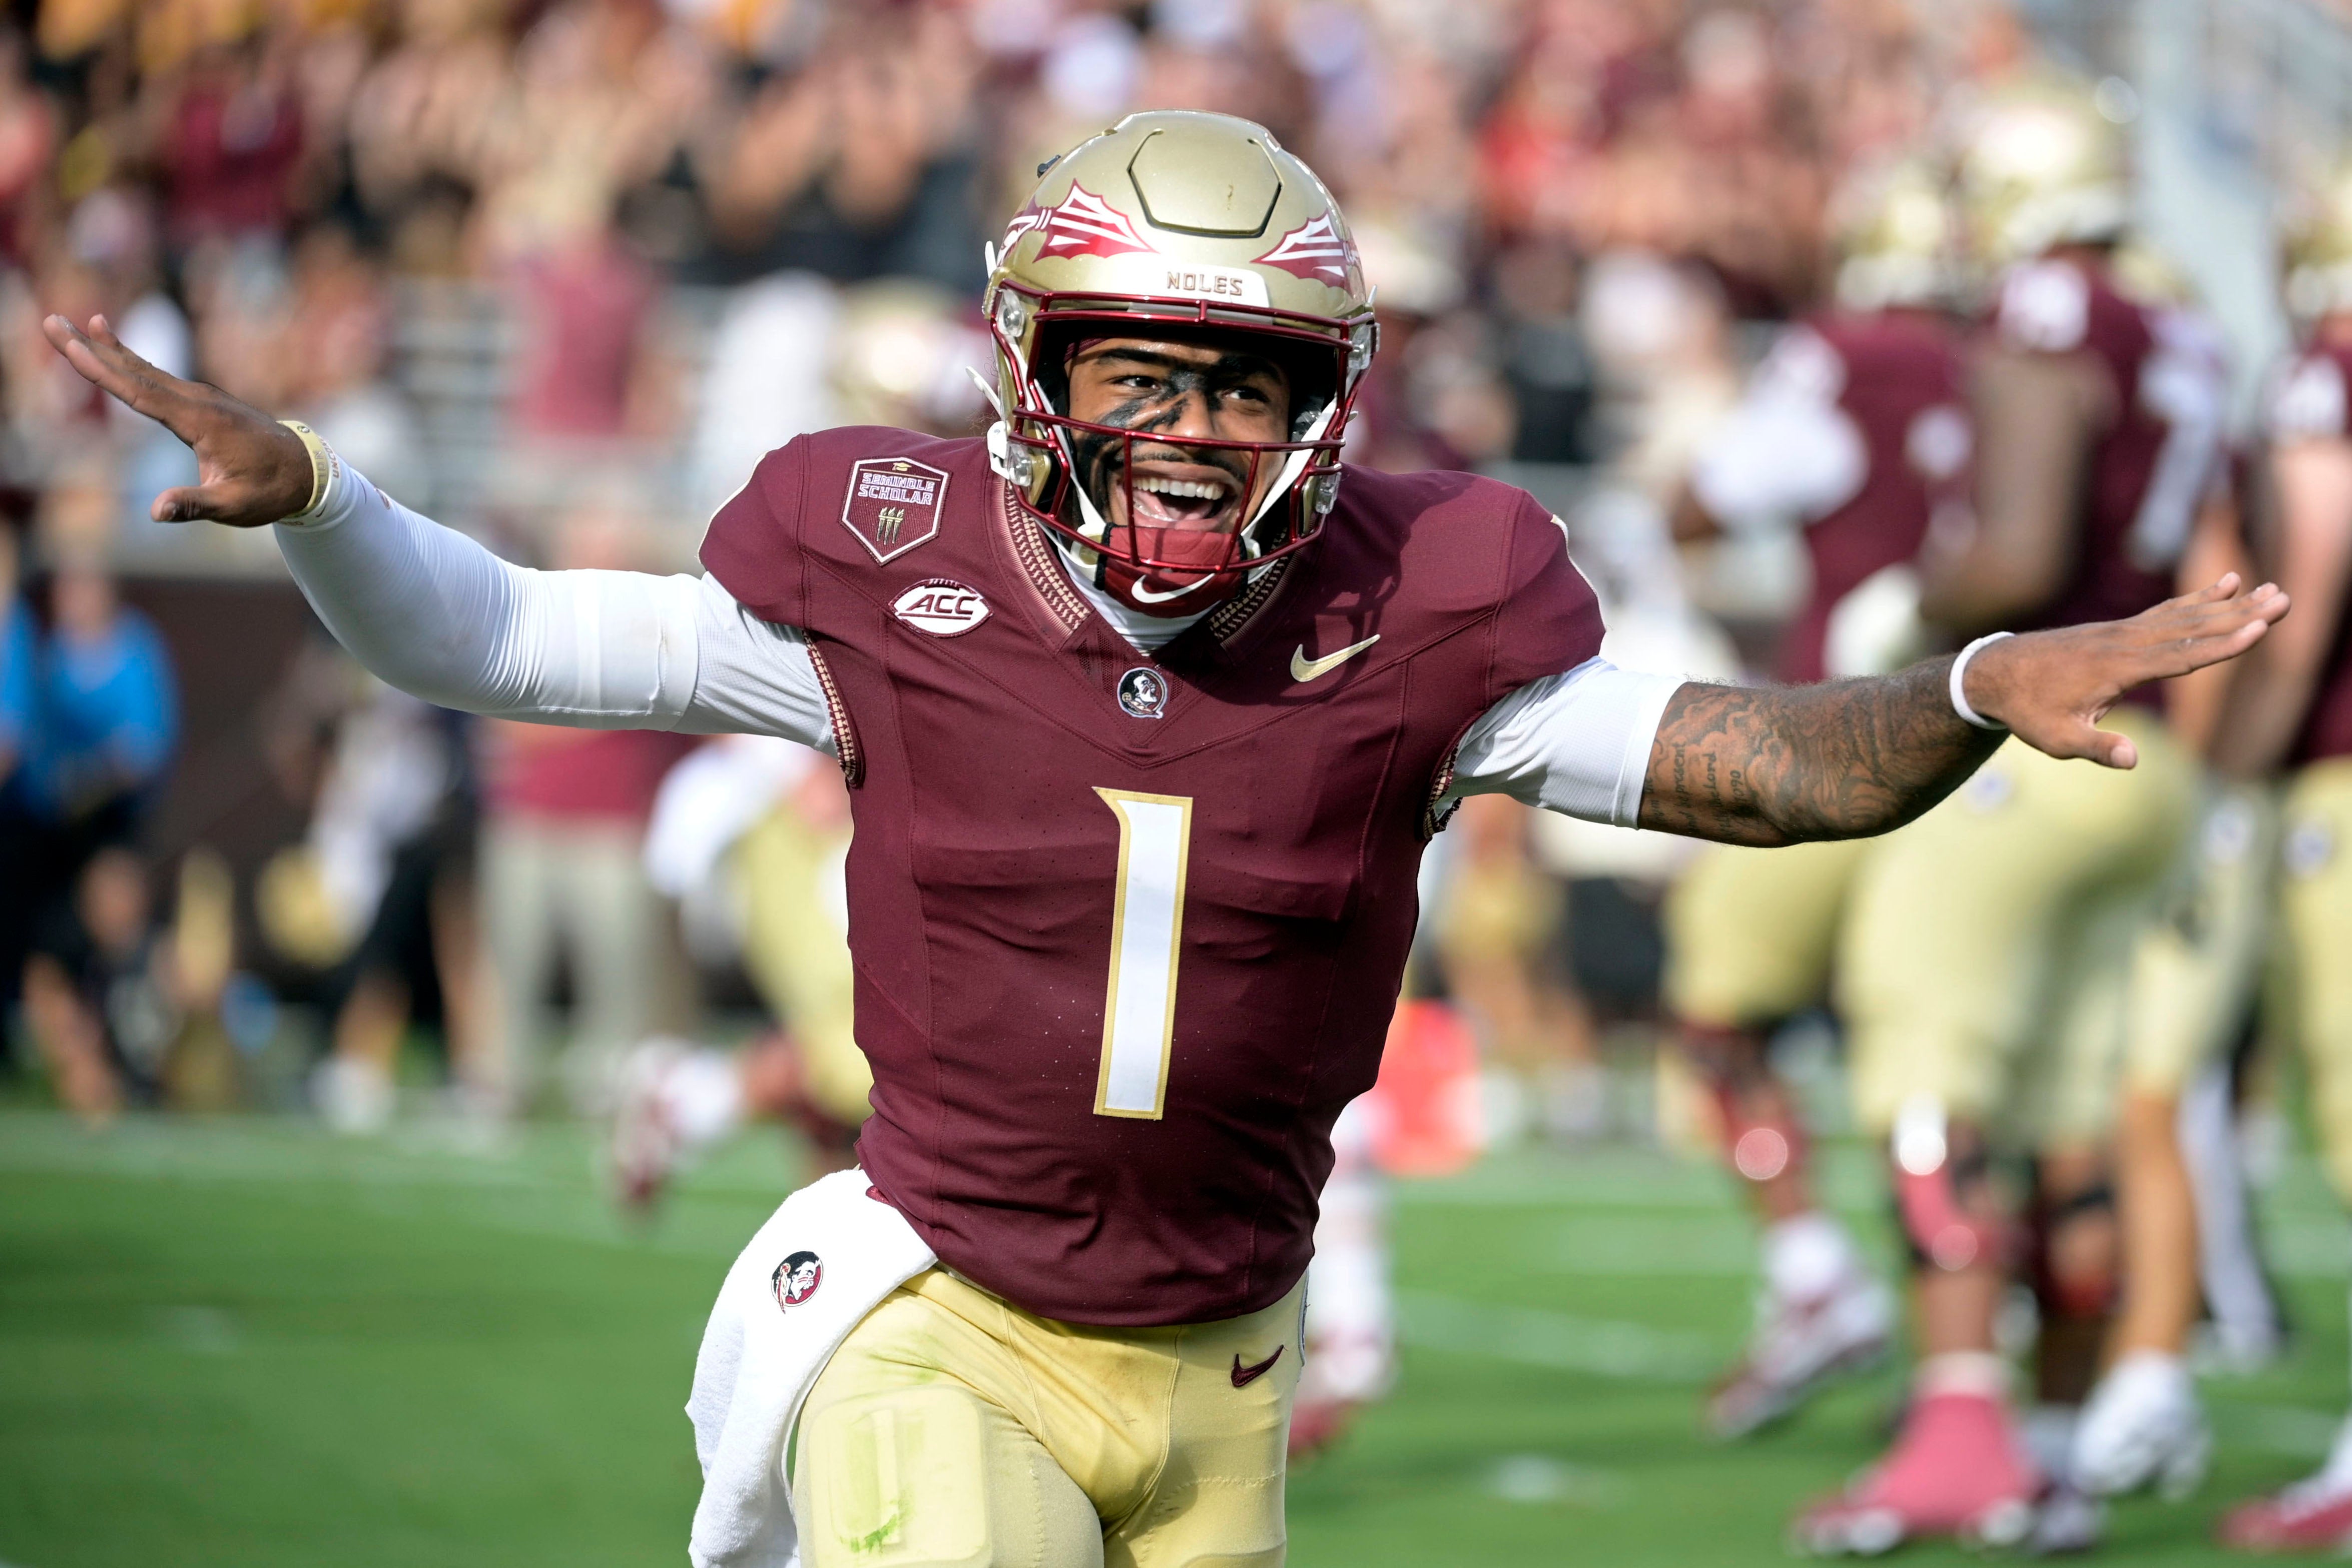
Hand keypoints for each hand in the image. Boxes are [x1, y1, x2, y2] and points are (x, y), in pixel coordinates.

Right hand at [42, 313, 312, 526]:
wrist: (307, 472)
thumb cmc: (271, 491)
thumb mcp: (235, 507)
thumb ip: (196, 506)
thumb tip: (157, 512)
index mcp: (202, 422)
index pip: (141, 393)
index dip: (103, 369)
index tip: (72, 346)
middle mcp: (199, 401)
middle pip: (136, 370)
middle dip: (92, 346)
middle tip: (52, 320)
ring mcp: (201, 398)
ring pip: (146, 370)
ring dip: (107, 348)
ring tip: (74, 324)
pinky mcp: (202, 401)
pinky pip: (158, 377)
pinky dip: (131, 361)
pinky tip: (113, 347)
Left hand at [1965, 575, 2290, 767]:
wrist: (1994, 674)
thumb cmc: (2027, 711)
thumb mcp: (2055, 739)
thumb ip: (2096, 748)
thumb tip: (2133, 759)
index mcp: (2115, 668)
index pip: (2179, 656)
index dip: (2221, 645)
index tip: (2258, 629)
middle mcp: (2124, 642)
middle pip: (2193, 627)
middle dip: (2240, 614)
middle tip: (2285, 598)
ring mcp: (2123, 631)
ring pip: (2185, 614)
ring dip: (2230, 602)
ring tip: (2270, 587)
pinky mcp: (2121, 630)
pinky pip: (2168, 611)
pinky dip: (2199, 598)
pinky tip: (2227, 584)